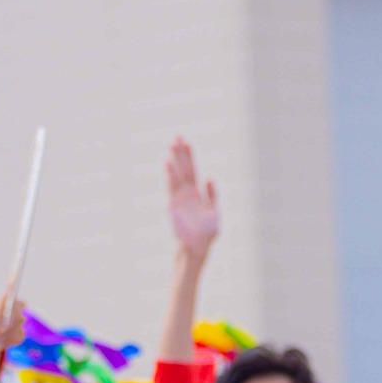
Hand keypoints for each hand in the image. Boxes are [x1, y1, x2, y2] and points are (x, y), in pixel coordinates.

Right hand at [167, 137, 220, 260]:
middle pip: (184, 168)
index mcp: (198, 193)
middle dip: (181, 153)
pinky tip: (167, 162)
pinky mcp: (173, 205)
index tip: (187, 141)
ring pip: (177, 175)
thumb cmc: (207, 233)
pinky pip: (171, 186)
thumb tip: (209, 177)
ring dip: (175, 160)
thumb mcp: (214, 213)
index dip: (190, 156)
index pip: (193, 170)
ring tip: (171, 144)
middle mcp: (188, 193)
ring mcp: (179, 198)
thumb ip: (212, 196)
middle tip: (177, 135)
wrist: (197, 247)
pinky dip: (170, 174)